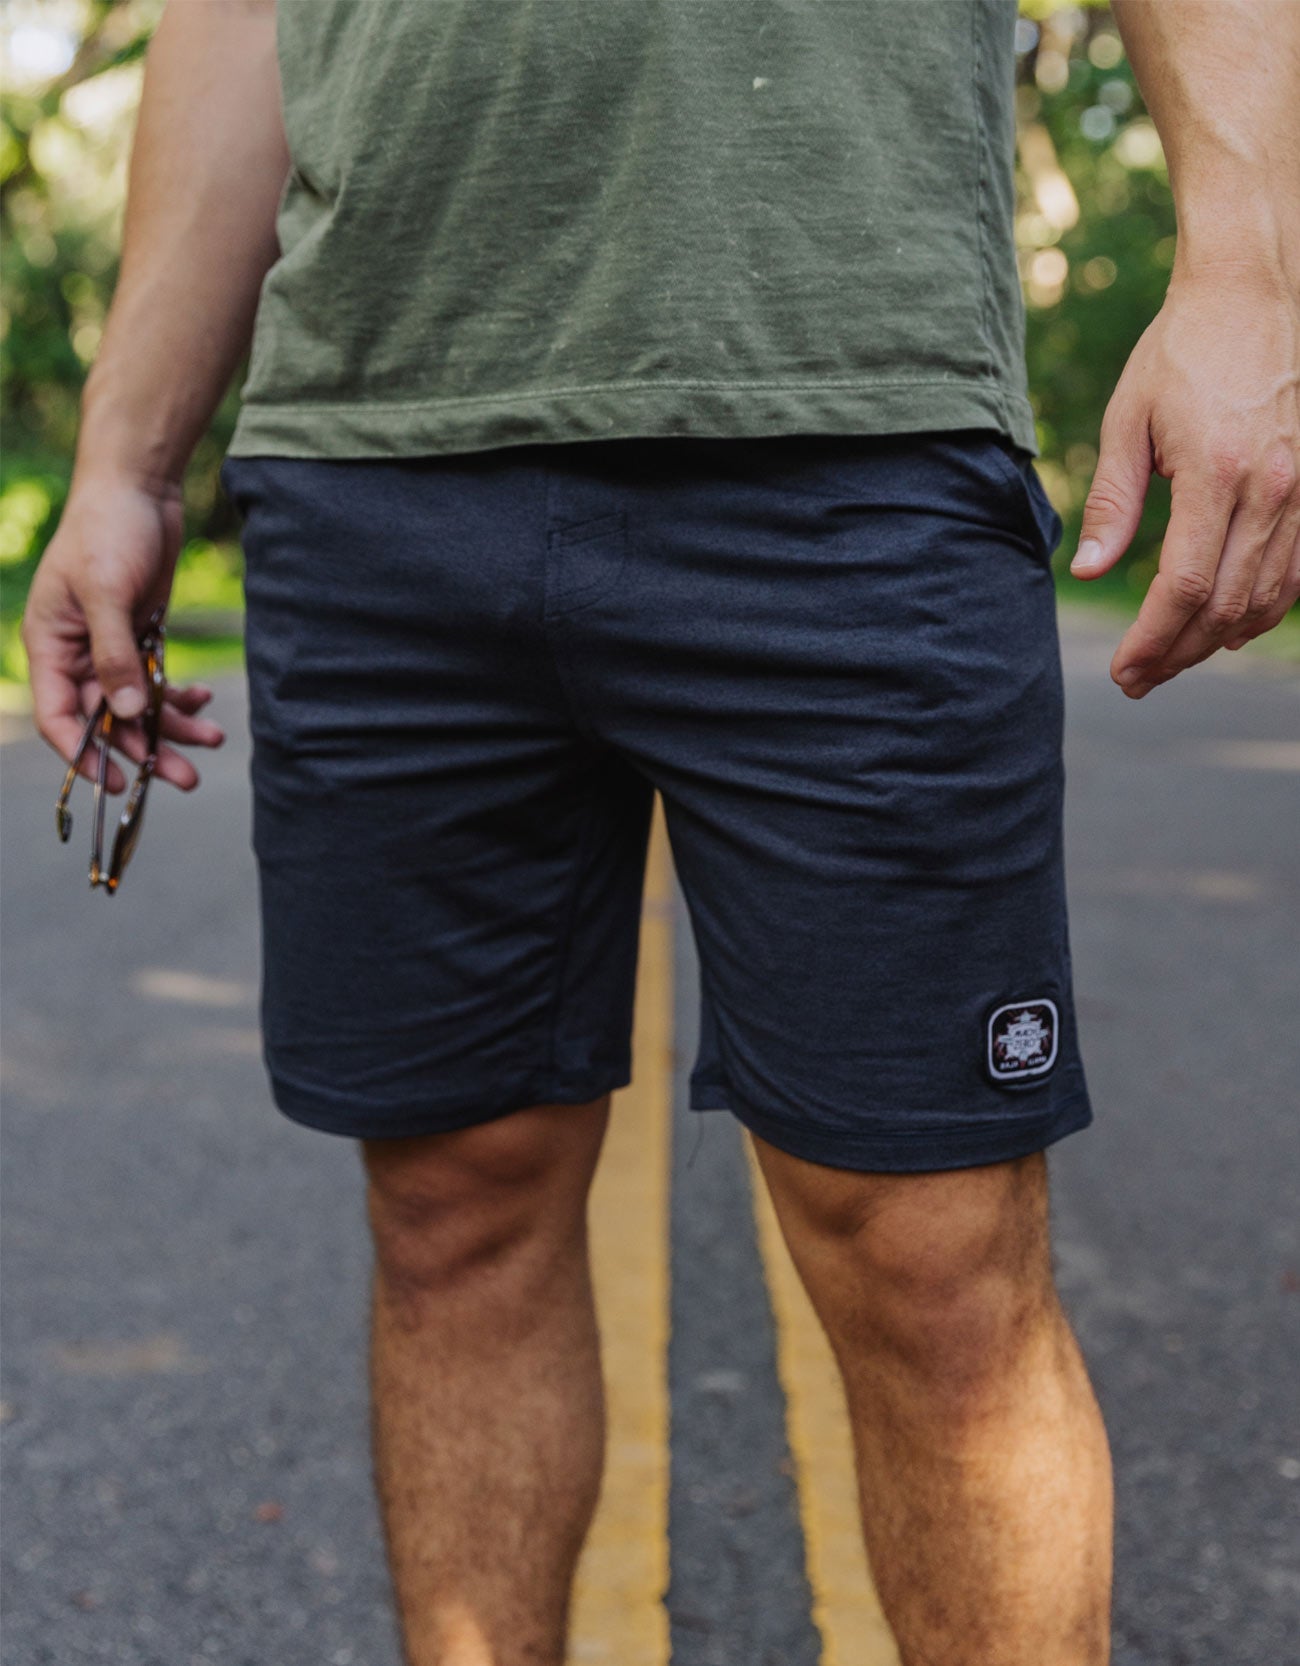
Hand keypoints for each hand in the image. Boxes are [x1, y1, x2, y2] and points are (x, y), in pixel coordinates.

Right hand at [20, 472, 225, 793]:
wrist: (140, 487)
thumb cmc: (108, 530)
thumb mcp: (107, 592)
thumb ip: (115, 655)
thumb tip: (125, 713)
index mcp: (50, 646)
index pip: (59, 717)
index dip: (85, 755)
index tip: (117, 785)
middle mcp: (78, 655)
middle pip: (107, 720)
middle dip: (145, 749)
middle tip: (186, 779)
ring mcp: (112, 648)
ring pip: (139, 704)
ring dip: (173, 726)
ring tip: (212, 739)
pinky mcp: (143, 636)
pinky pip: (159, 680)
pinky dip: (180, 695)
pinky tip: (204, 702)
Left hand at [1068, 268, 1299, 697]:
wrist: (1252, 292)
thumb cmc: (1179, 352)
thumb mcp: (1127, 420)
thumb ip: (1113, 502)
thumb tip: (1090, 573)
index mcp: (1215, 472)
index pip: (1182, 587)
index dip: (1151, 640)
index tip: (1123, 670)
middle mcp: (1272, 487)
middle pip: (1225, 604)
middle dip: (1178, 653)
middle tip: (1137, 679)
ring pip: (1266, 597)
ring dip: (1217, 640)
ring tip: (1172, 661)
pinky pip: (1296, 571)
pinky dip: (1262, 608)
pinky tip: (1228, 629)